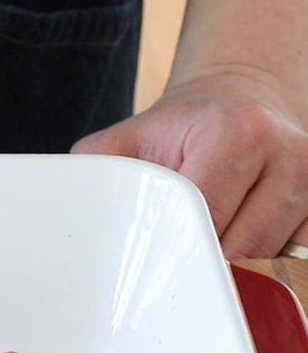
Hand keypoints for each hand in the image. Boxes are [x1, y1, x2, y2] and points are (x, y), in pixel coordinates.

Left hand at [73, 69, 307, 258]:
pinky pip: (291, 253)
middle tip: (175, 233)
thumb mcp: (125, 139)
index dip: (175, 239)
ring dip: (230, 252)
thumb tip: (67, 212)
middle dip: (200, 249)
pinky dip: (260, 252)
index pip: (205, 215)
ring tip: (207, 220)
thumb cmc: (176, 128)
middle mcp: (288, 152)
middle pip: (238, 243)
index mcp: (237, 131)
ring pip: (265, 253)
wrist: (237, 99)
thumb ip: (96, 171)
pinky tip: (237, 226)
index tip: (153, 248)